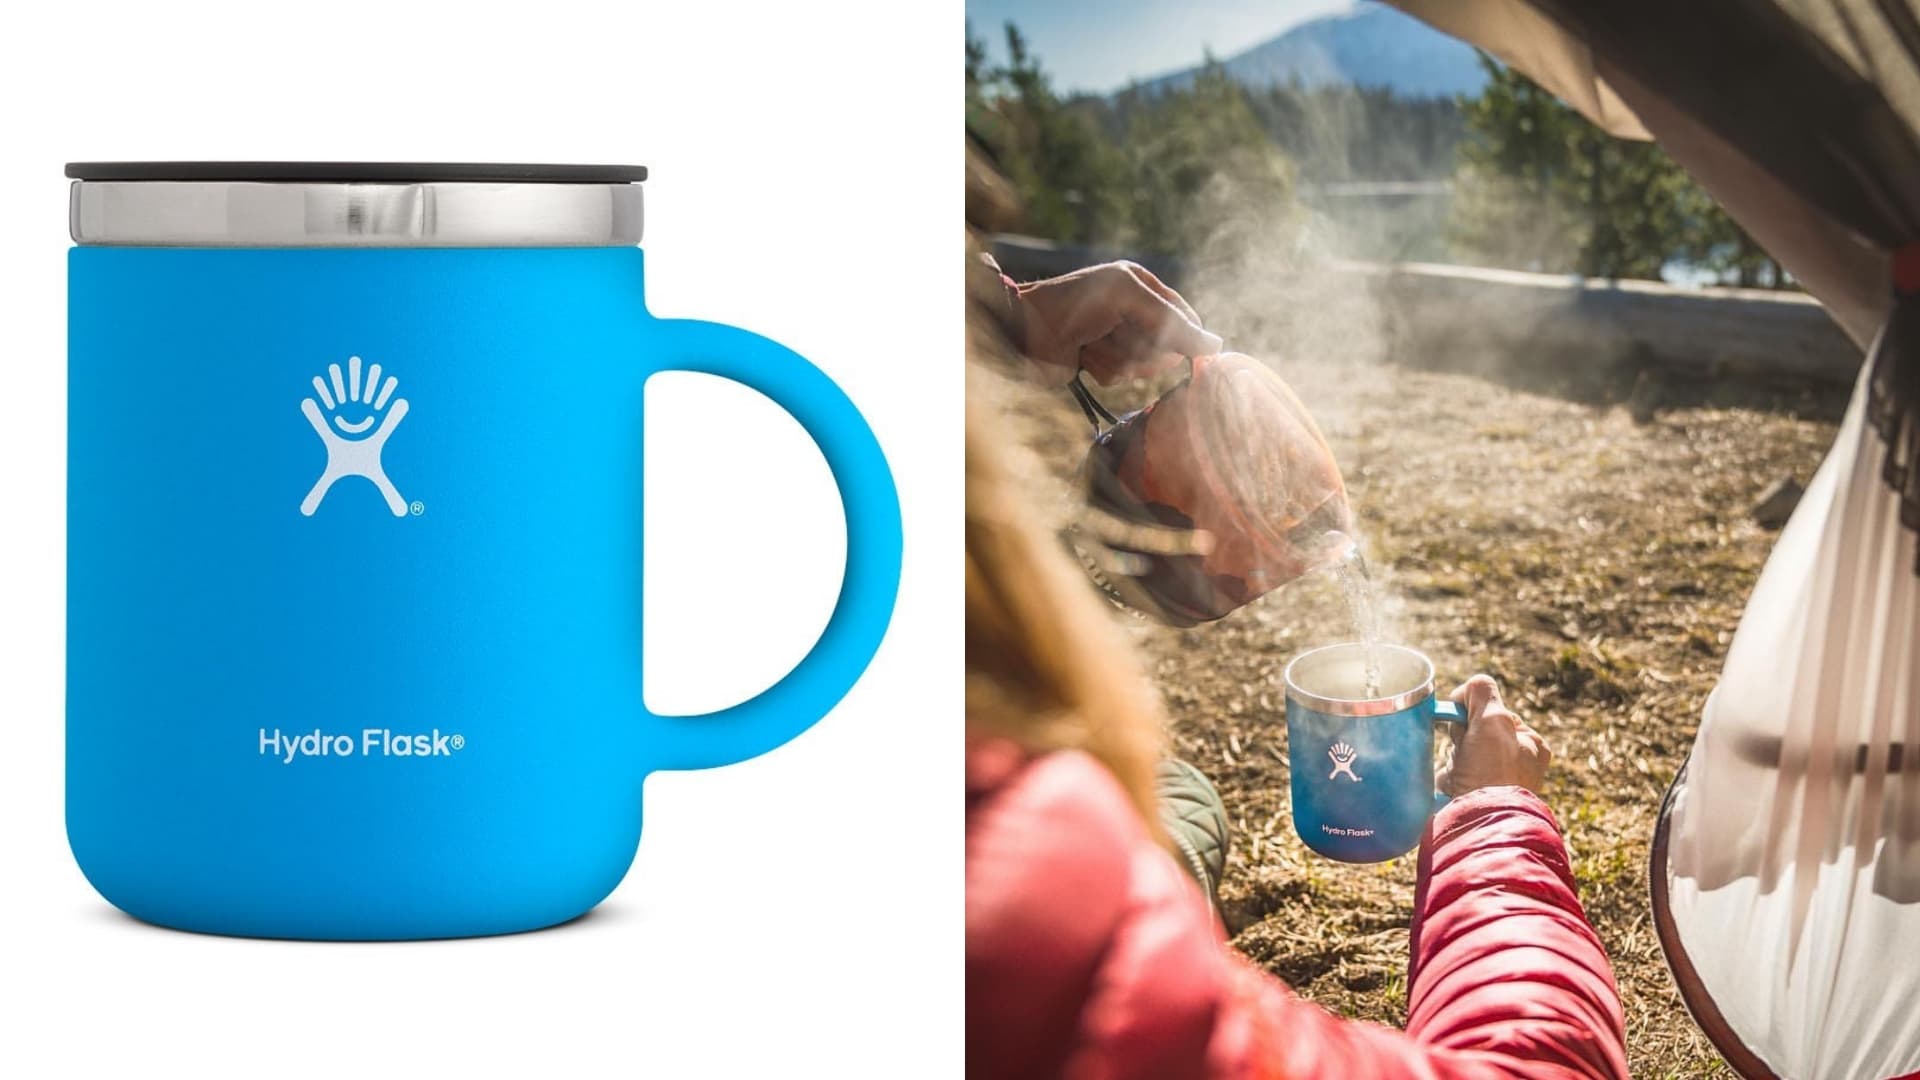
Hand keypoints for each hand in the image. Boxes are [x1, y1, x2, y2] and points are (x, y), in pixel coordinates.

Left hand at [1013, 261, 1222, 385]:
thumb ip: (1172, 321)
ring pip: (1144, 366)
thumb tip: (1217, 346)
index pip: (1184, 316)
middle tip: (1116, 334)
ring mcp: (1117, 338)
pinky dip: (1104, 369)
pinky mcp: (1100, 363)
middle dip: (1142, 347)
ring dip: (1119, 358)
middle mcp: (1133, 311)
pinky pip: (1120, 377)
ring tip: (1093, 343)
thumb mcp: (1128, 299)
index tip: (1188, 351)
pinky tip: (1085, 357)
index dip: (1186, 336)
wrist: (1022, 331)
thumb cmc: (1073, 304)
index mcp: (1142, 286)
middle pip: (1167, 346)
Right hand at [1436, 675, 1550, 795]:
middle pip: (1474, 731)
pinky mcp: (1473, 799)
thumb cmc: (1494, 773)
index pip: (1494, 711)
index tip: (1468, 724)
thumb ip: (1482, 693)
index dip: (1474, 713)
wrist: (1480, 825)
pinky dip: (1446, 778)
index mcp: (1530, 744)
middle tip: (1466, 752)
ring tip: (1459, 775)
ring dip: (1454, 758)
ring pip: (1459, 752)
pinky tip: (1452, 787)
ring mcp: (1494, 783)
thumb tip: (1469, 689)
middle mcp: (1516, 763)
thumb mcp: (1494, 720)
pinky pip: (1450, 775)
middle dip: (1462, 738)